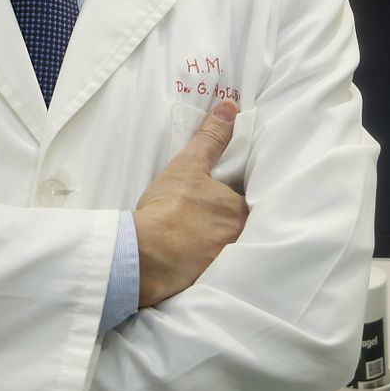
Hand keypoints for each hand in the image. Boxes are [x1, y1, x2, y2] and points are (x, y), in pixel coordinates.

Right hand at [133, 100, 248, 306]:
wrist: (143, 256)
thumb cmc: (167, 209)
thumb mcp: (188, 166)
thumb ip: (211, 137)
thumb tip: (229, 108)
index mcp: (240, 211)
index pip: (246, 199)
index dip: (231, 196)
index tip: (214, 196)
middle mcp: (240, 240)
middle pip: (238, 225)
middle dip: (225, 221)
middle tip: (201, 217)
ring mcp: (224, 263)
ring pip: (226, 246)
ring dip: (214, 242)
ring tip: (193, 236)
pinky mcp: (207, 282)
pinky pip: (211, 268)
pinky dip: (202, 262)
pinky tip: (187, 257)